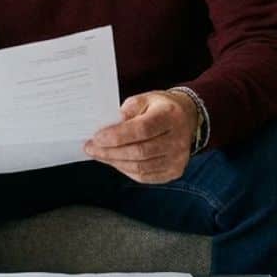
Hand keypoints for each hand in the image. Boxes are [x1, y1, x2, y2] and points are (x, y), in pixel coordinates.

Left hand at [83, 91, 197, 183]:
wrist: (186, 118)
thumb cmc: (159, 108)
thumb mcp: (144, 99)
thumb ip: (127, 110)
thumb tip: (108, 127)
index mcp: (170, 116)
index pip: (142, 129)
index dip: (117, 136)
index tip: (96, 137)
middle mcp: (178, 139)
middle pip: (140, 152)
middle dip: (110, 152)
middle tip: (91, 148)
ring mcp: (178, 158)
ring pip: (141, 167)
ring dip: (115, 163)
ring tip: (99, 155)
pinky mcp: (174, 171)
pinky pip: (146, 177)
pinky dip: (126, 170)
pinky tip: (115, 162)